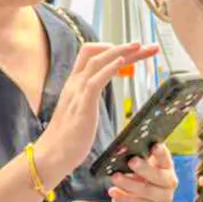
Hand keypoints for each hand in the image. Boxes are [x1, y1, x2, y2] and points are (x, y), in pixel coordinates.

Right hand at [36, 43, 158, 179]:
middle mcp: (75, 83)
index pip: (93, 56)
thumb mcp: (81, 112)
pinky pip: (96, 79)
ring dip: (121, 51)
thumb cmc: (68, 139)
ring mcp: (77, 91)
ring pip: (97, 60)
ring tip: (140, 46)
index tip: (137, 51)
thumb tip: (96, 98)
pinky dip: (110, 67)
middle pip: (96, 52)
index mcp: (75, 84)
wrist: (53, 155)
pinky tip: (123, 61)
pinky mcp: (82, 103)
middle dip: (124, 46)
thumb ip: (88, 100)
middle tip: (149, 46)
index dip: (116, 50)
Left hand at [109, 144, 177, 201]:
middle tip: (131, 161)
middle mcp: (167, 186)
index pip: (165, 159)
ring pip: (147, 194)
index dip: (161, 152)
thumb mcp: (140, 164)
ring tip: (115, 177)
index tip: (154, 145)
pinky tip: (113, 191)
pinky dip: (123, 199)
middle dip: (145, 169)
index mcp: (167, 169)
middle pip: (159, 177)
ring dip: (130, 184)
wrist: (135, 197)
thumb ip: (136, 155)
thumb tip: (123, 147)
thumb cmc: (137, 175)